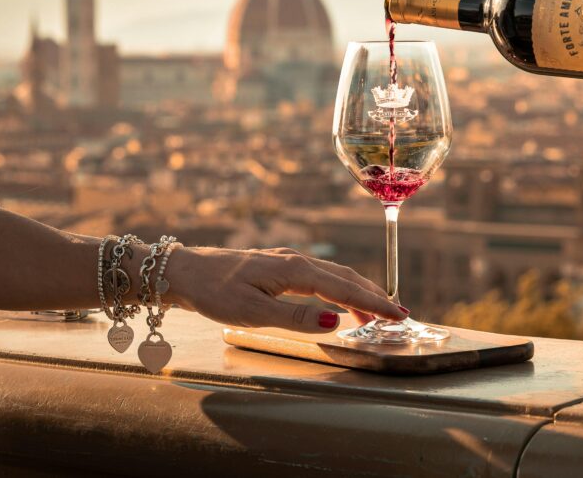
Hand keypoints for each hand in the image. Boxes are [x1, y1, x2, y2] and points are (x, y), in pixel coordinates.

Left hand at [166, 246, 407, 332]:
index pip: (344, 288)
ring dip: (357, 291)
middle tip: (398, 315)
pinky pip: (319, 275)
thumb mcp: (253, 312)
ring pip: (333, 274)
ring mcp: (287, 260)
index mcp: (294, 270)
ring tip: (375, 313)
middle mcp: (295, 260)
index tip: (397, 315)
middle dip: (373, 296)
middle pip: (345, 277)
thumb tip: (335, 322)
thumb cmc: (214, 293)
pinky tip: (338, 299)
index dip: (373, 303)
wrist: (184, 271)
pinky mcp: (278, 265)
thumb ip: (296, 318)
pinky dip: (338, 287)